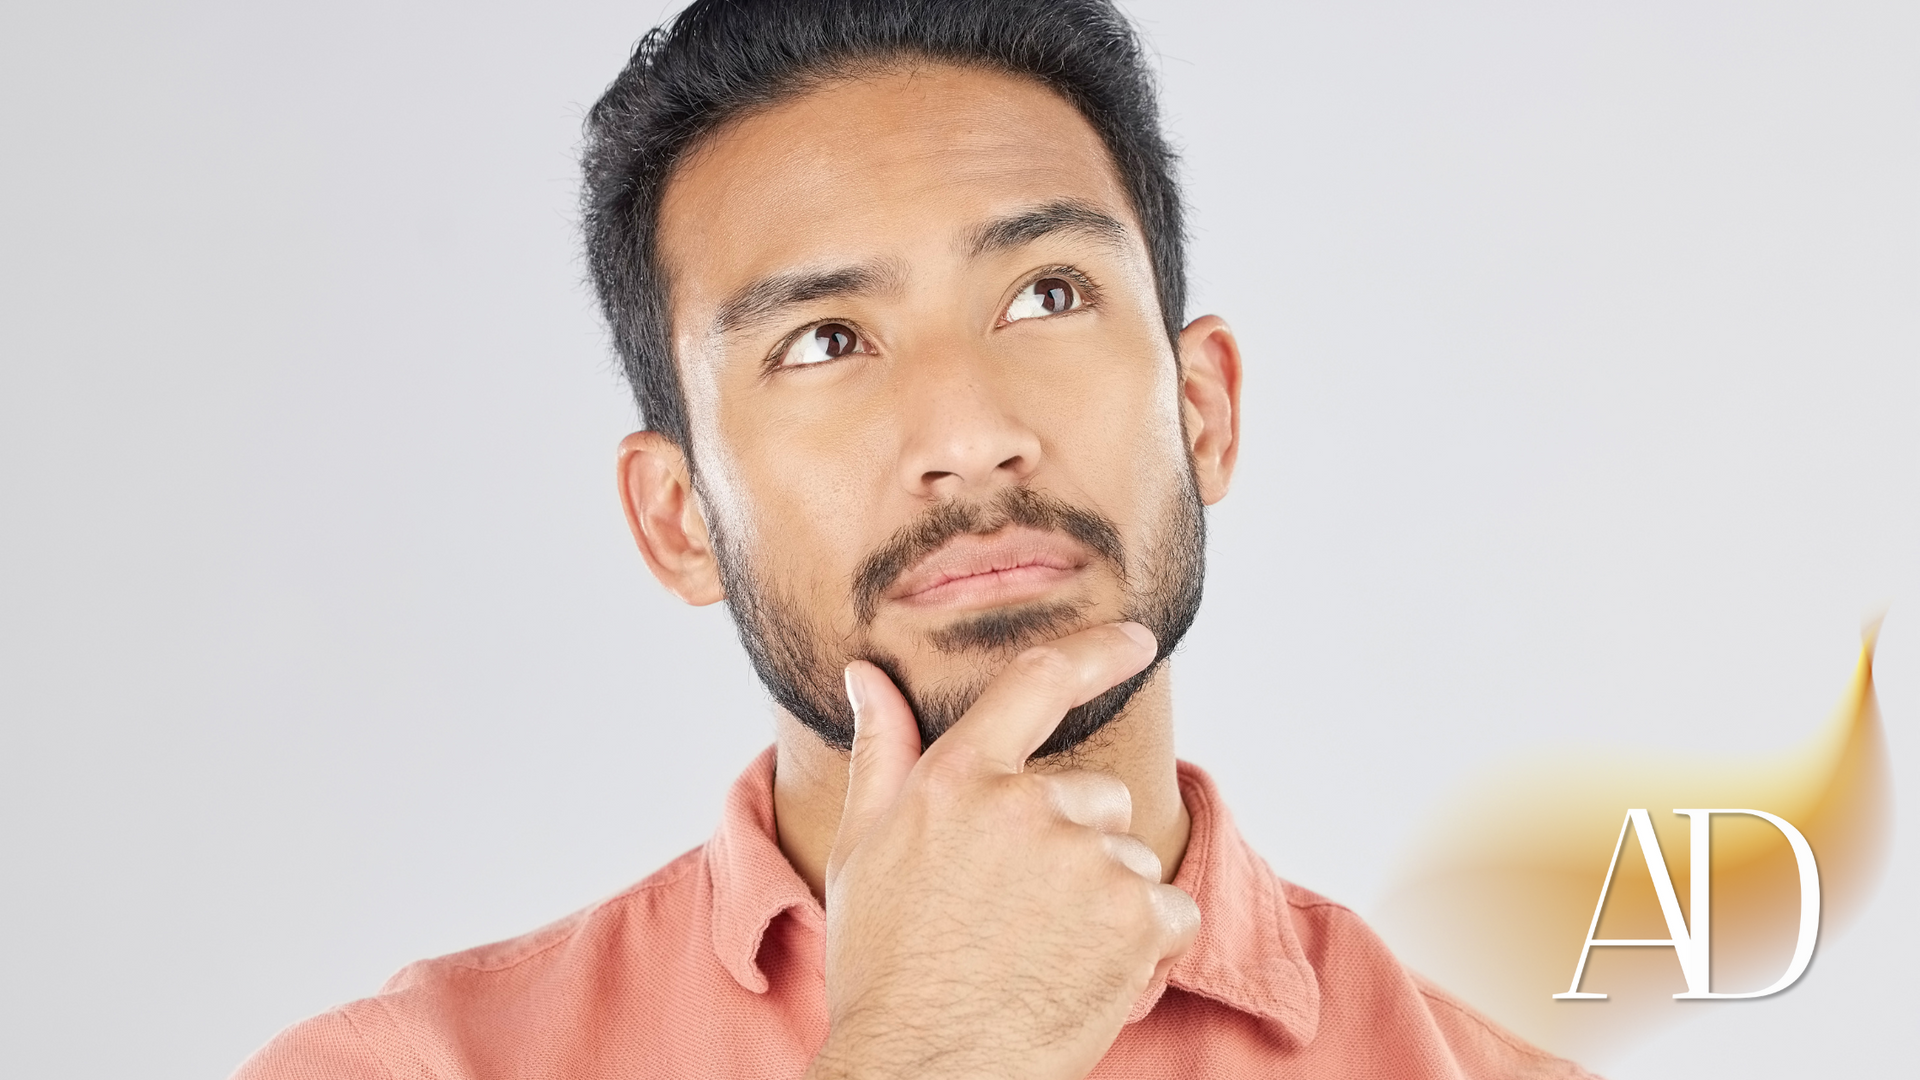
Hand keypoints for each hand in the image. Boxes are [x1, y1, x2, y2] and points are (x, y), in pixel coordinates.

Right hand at [805, 622, 1200, 1079]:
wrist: (921, 1070)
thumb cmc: (885, 968)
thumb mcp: (862, 850)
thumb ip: (883, 752)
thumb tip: (867, 674)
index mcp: (958, 780)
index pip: (1038, 683)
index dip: (1097, 651)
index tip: (1137, 640)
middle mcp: (1026, 805)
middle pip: (1095, 795)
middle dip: (1076, 842)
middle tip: (1018, 912)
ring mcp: (1085, 859)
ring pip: (1127, 857)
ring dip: (1105, 899)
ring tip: (1041, 951)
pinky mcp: (1134, 918)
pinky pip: (1169, 912)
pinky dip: (1142, 944)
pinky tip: (1083, 974)